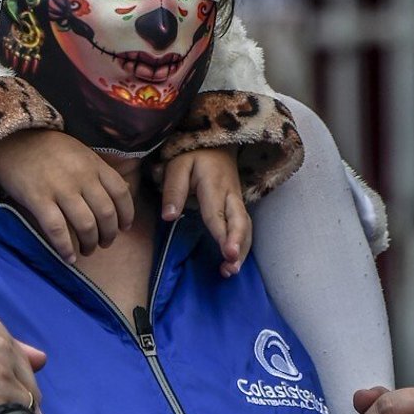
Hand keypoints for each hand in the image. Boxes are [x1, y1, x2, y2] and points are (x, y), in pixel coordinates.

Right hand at [0, 130, 133, 264]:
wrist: (11, 139)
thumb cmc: (47, 148)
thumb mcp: (80, 152)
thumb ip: (98, 171)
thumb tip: (123, 191)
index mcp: (93, 164)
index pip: (120, 193)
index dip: (126, 214)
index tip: (124, 228)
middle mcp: (81, 177)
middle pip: (106, 214)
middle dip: (109, 235)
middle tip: (104, 243)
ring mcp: (60, 188)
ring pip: (86, 225)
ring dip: (90, 244)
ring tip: (87, 250)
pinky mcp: (38, 199)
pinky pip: (57, 230)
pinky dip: (65, 248)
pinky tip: (68, 257)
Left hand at [161, 147, 250, 277]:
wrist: (217, 142)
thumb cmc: (193, 154)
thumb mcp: (177, 165)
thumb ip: (173, 190)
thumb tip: (168, 217)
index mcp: (214, 185)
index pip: (218, 214)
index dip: (223, 235)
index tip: (228, 253)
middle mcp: (230, 195)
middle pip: (240, 222)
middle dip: (239, 244)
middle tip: (232, 265)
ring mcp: (237, 201)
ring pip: (246, 227)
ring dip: (243, 249)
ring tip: (231, 271)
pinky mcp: (238, 207)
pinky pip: (244, 227)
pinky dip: (243, 245)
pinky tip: (234, 261)